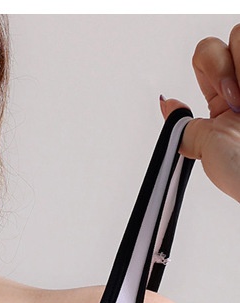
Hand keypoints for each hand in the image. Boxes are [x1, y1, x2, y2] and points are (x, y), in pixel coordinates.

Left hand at [160, 23, 239, 203]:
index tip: (222, 99)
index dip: (211, 65)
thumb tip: (167, 104)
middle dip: (227, 67)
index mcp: (225, 98)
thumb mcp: (203, 148)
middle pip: (233, 36)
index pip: (207, 54)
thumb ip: (183, 125)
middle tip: (236, 102)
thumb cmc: (239, 170)